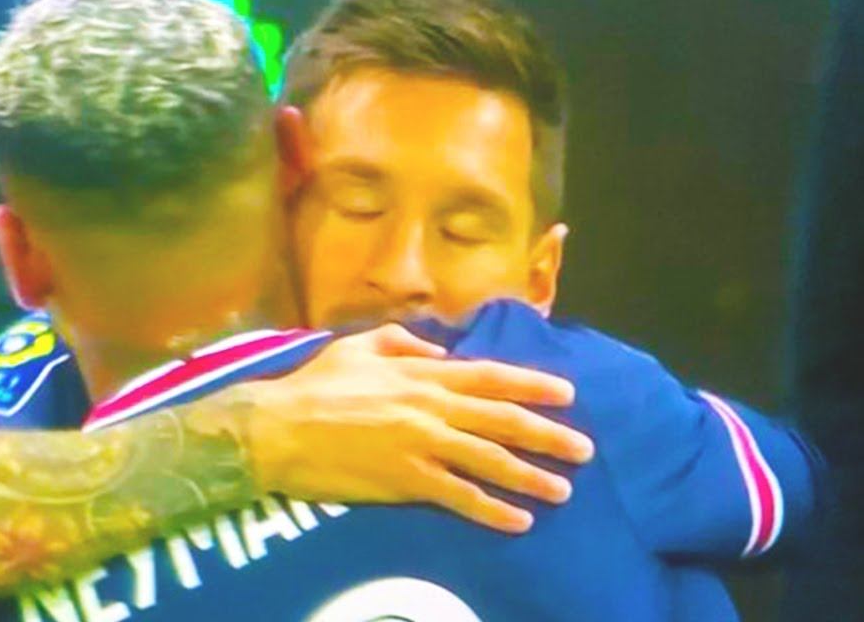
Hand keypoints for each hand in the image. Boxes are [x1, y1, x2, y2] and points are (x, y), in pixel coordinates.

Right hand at [237, 324, 594, 532]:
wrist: (280, 428)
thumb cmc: (316, 385)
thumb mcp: (359, 346)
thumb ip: (404, 342)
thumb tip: (439, 352)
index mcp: (422, 374)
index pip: (490, 376)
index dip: (532, 384)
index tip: (568, 393)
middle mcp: (431, 408)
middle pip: (502, 420)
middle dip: (548, 434)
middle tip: (584, 449)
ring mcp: (422, 446)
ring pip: (490, 460)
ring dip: (531, 476)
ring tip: (563, 490)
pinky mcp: (407, 481)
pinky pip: (459, 496)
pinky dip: (492, 510)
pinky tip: (518, 520)